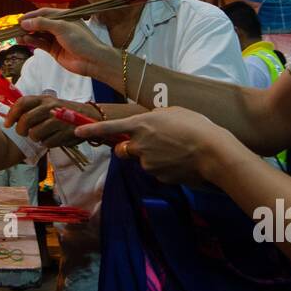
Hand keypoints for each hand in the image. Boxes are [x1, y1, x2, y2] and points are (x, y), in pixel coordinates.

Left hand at [3, 91, 86, 149]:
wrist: (90, 116)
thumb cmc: (64, 111)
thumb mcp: (49, 103)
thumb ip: (33, 108)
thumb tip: (11, 116)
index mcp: (44, 99)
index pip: (22, 103)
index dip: (11, 114)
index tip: (7, 123)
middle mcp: (50, 108)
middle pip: (25, 120)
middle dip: (20, 130)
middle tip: (23, 132)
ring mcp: (58, 120)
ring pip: (34, 134)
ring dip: (35, 138)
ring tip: (41, 135)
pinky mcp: (65, 133)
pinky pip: (47, 143)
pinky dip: (47, 143)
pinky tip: (52, 138)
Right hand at [17, 12, 113, 79]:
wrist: (92, 61)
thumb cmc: (80, 40)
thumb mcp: (62, 28)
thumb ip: (42, 24)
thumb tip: (24, 22)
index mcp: (64, 17)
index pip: (44, 13)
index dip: (32, 15)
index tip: (20, 19)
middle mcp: (59, 26)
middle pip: (40, 24)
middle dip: (28, 26)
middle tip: (15, 28)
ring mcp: (56, 39)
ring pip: (39, 35)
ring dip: (28, 35)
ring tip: (17, 36)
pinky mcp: (54, 50)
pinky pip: (41, 44)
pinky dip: (33, 42)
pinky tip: (25, 41)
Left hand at [76, 107, 237, 187]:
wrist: (213, 152)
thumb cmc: (196, 125)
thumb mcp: (172, 112)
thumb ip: (153, 120)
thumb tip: (147, 127)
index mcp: (141, 124)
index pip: (109, 128)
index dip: (91, 129)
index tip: (77, 131)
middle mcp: (139, 145)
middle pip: (122, 150)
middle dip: (129, 149)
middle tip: (149, 143)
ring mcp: (148, 163)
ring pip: (142, 161)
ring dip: (152, 157)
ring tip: (176, 149)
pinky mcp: (159, 177)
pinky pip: (157, 171)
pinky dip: (165, 167)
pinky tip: (181, 160)